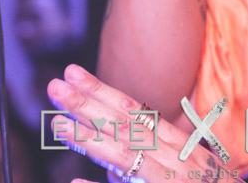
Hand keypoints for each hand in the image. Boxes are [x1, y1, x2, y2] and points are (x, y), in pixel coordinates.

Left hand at [48, 65, 244, 182]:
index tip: (73, 74)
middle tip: (55, 86)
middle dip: (88, 104)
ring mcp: (170, 180)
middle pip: (125, 126)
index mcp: (179, 145)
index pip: (134, 111)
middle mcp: (175, 159)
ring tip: (58, 125)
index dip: (102, 92)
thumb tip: (108, 162)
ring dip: (90, 139)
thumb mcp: (191, 169)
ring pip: (125, 156)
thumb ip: (152, 159)